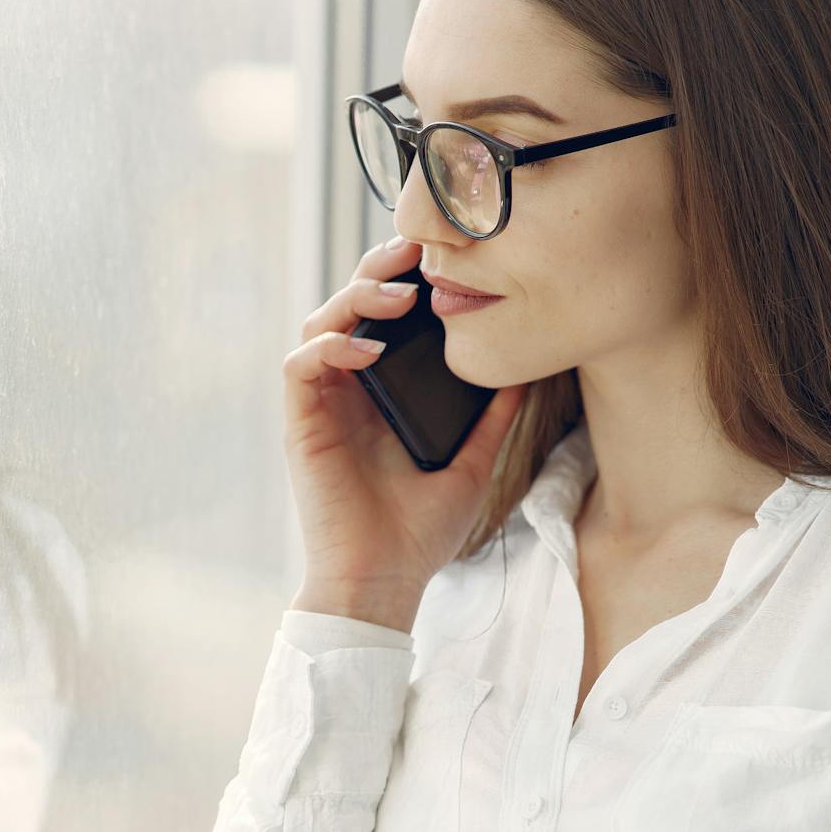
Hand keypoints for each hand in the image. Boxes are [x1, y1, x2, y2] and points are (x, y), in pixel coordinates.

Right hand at [282, 236, 527, 620]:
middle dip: (379, 269)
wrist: (383, 580)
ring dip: (355, 299)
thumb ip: (494, 418)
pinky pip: (301, 363)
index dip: (406, 278)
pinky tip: (368, 349)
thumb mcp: (473, 463)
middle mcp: (348, 388)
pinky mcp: (301, 421)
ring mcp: (322, 403)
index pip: (385, 316)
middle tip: (417, 251)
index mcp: (383, 392)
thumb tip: (529, 373)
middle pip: (349, 304)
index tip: (446, 256)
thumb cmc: (419, 532)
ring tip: (399, 298)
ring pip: (320, 322)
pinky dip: (331, 344)